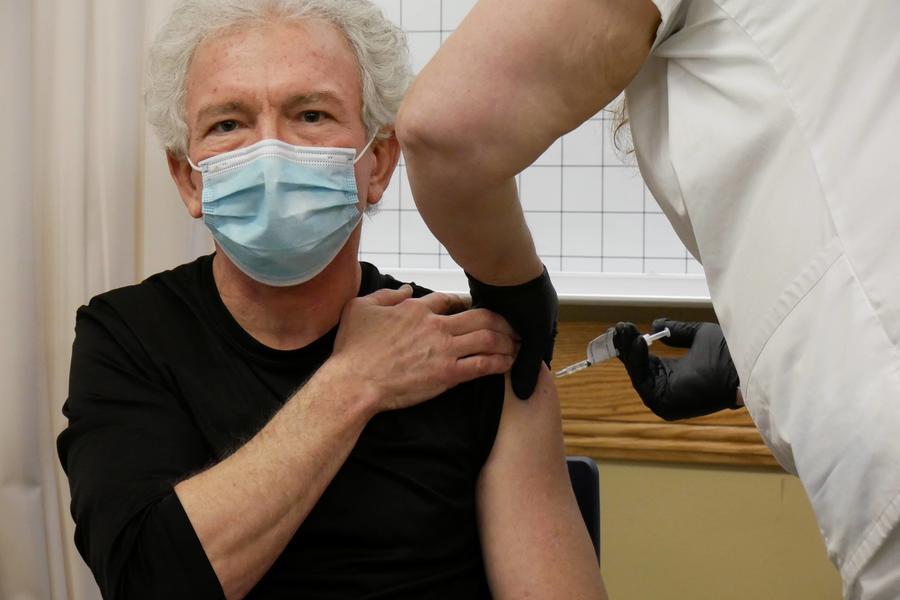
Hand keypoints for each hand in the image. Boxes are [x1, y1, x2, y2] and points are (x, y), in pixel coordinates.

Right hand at [331, 285, 516, 412]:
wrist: (354, 382)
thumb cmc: (353, 348)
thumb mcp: (360, 308)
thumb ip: (387, 296)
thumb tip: (407, 290)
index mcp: (416, 310)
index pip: (450, 300)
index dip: (465, 303)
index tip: (472, 309)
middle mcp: (435, 326)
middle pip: (480, 316)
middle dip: (501, 320)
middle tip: (511, 325)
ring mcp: (443, 350)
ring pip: (488, 338)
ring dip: (507, 340)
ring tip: (517, 343)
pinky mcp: (448, 374)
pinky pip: (482, 365)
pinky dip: (500, 362)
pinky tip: (508, 363)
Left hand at [466, 266, 557, 399]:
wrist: (504, 264)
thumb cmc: (528, 299)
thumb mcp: (535, 335)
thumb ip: (528, 364)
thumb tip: (524, 393)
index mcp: (543, 320)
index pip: (537, 352)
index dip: (527, 368)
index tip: (517, 386)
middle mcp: (525, 314)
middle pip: (515, 343)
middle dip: (505, 356)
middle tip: (493, 377)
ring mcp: (505, 305)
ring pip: (495, 333)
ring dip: (488, 344)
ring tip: (476, 364)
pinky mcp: (486, 298)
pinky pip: (479, 320)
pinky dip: (474, 331)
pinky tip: (465, 345)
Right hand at [613, 319, 739, 420]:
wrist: (744, 366)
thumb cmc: (729, 354)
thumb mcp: (698, 336)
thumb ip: (677, 332)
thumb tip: (655, 324)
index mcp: (675, 377)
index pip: (646, 362)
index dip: (633, 345)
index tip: (622, 328)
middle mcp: (667, 390)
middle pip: (637, 368)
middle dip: (625, 346)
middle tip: (617, 328)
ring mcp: (665, 400)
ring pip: (637, 373)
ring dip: (628, 351)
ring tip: (625, 331)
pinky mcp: (664, 404)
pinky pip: (643, 380)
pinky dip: (637, 361)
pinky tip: (638, 342)